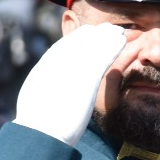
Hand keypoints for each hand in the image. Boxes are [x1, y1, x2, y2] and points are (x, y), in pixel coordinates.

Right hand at [14, 23, 126, 145]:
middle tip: (106, 31)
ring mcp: (75, 66)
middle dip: (95, 34)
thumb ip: (45, 85)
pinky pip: (106, 55)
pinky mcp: (90, 75)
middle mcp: (60, 60)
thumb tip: (42, 91)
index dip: (79, 39)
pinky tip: (122, 41)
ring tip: (118, 32)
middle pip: (81, 39)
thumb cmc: (39, 121)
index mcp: (47, 65)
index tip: (88, 36)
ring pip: (94, 43)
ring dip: (107, 36)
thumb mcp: (38, 96)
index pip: (65, 45)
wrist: (43, 128)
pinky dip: (114, 46)